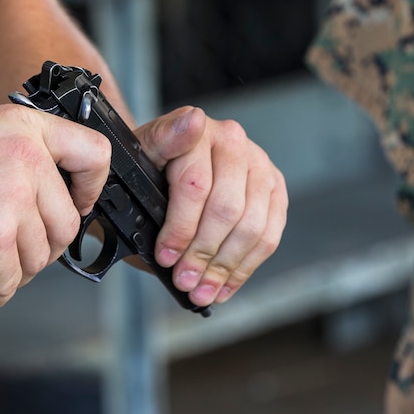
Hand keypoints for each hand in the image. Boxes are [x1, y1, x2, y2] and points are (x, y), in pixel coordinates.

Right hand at [0, 104, 110, 307]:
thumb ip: (17, 155)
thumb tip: (48, 196)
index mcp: (24, 126)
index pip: (94, 154)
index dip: (90, 189)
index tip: (74, 205)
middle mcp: (27, 157)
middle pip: (67, 223)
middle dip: (41, 248)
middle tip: (11, 252)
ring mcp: (13, 198)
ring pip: (40, 257)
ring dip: (15, 271)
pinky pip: (12, 283)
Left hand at [135, 107, 286, 306]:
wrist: (167, 164)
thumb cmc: (150, 167)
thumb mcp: (139, 156)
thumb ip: (160, 140)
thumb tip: (190, 122)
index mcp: (198, 130)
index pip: (196, 185)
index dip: (180, 228)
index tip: (165, 256)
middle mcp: (234, 141)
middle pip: (227, 209)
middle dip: (202, 254)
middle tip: (184, 281)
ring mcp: (259, 164)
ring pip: (252, 225)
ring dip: (225, 267)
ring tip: (202, 291)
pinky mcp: (274, 188)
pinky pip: (270, 235)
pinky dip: (245, 267)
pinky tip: (225, 285)